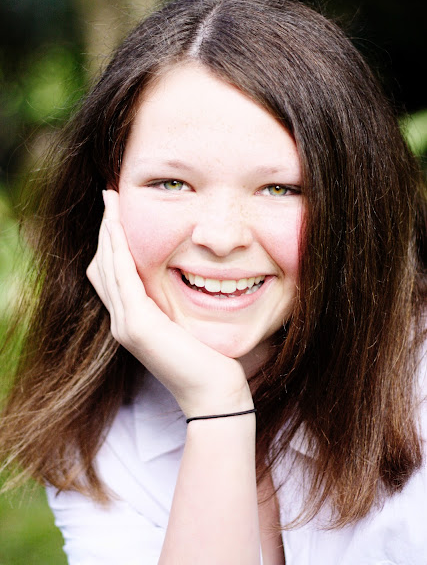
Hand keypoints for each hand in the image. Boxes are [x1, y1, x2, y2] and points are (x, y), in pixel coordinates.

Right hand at [87, 190, 252, 417]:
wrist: (214, 392)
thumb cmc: (210, 359)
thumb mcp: (188, 324)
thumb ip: (176, 305)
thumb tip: (186, 281)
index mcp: (133, 322)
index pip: (112, 274)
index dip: (111, 242)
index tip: (118, 213)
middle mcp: (122, 322)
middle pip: (103, 266)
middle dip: (106, 229)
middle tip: (110, 197)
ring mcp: (125, 325)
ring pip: (107, 266)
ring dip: (107, 231)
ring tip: (111, 201)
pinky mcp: (136, 325)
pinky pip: (121, 276)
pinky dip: (116, 248)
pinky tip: (117, 225)